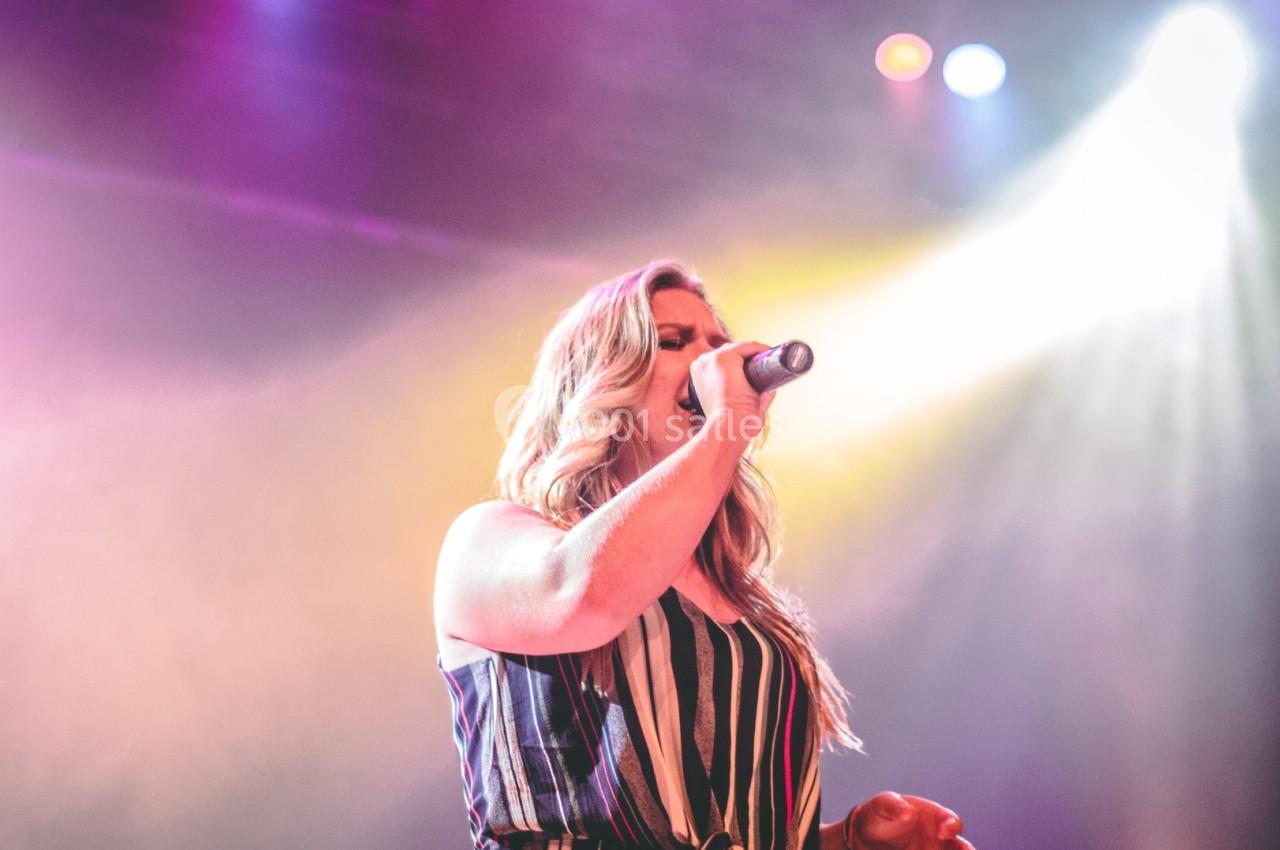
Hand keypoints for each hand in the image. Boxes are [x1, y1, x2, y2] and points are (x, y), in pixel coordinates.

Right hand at [688, 341, 775, 440]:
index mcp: (700, 375)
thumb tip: (770, 387)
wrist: (726, 429)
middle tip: (767, 368)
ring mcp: (711, 359)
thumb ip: (753, 395)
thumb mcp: (737, 407)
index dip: (742, 365)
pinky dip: (761, 349)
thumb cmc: (730, 426)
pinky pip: (748, 346)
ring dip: (756, 353)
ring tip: (772, 362)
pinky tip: (771, 355)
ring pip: (740, 348)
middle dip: (749, 358)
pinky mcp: (724, 357)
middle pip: (731, 352)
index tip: (757, 372)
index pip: (723, 362)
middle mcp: (702, 364)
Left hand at [843, 792, 973, 849]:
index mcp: (934, 817)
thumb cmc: (881, 814)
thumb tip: (909, 813)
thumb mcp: (883, 805)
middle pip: (961, 847)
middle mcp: (940, 838)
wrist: (867, 836)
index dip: (951, 826)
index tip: (943, 834)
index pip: (952, 821)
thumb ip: (894, 806)